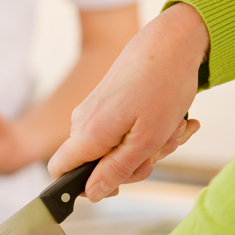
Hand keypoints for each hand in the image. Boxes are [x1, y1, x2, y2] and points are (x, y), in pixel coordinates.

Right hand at [47, 3, 208, 201]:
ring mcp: (94, 111)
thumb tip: (92, 194)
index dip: (84, 186)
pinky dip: (150, 131)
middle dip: (133, 165)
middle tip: (161, 149)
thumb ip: (116, 170)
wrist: (173, 40)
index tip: (117, 183)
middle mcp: (83, 123)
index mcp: (88, 134)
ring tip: (175, 129)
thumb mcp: (147, 140)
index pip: (59, 172)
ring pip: (115, 148)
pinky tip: (174, 122)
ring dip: (149, 147)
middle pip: (95, 165)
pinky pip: (123, 131)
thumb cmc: (163, 86)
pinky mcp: (107, 103)